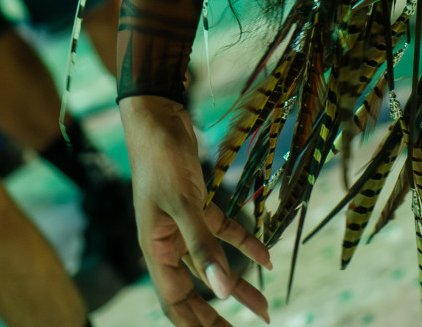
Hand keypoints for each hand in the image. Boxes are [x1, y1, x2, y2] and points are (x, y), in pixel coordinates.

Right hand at [120, 96, 271, 324]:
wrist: (158, 115)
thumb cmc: (161, 157)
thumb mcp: (183, 202)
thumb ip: (202, 245)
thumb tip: (221, 290)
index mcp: (156, 251)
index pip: (176, 303)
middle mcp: (168, 244)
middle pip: (194, 292)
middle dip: (216, 318)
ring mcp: (183, 225)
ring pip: (213, 266)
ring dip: (237, 286)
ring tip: (265, 309)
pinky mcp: (197, 204)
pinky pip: (223, 233)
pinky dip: (244, 245)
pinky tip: (265, 258)